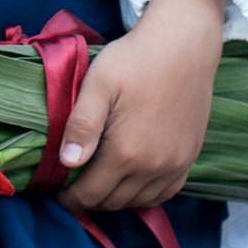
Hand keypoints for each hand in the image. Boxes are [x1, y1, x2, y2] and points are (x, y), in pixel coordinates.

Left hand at [57, 0, 224, 213]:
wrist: (184, 45)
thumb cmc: (135, 59)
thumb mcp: (98, 84)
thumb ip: (82, 124)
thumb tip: (66, 162)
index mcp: (125, 152)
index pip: (90, 195)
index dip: (70, 198)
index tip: (57, 190)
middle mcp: (153, 167)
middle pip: (113, 202)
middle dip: (90, 199)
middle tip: (74, 185)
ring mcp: (175, 164)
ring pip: (138, 201)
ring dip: (115, 198)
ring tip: (99, 182)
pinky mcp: (189, 157)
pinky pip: (165, 193)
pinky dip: (144, 194)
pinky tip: (132, 180)